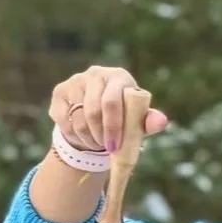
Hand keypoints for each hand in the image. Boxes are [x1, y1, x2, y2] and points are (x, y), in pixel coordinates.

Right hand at [48, 65, 169, 153]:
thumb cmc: (123, 116)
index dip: (113, 127)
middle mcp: (96, 74)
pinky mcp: (60, 92)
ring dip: (88, 139)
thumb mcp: (137, 120)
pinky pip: (63, 121)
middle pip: (93, 112)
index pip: (112, 102)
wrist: (97, 115)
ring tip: (97, 144)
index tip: (114, 147)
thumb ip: (149, 120)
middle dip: (100, 136)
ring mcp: (75, 81)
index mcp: (119, 77)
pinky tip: (83, 136)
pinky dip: (73, 136)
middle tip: (106, 149)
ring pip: (77, 120)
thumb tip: (161, 122)